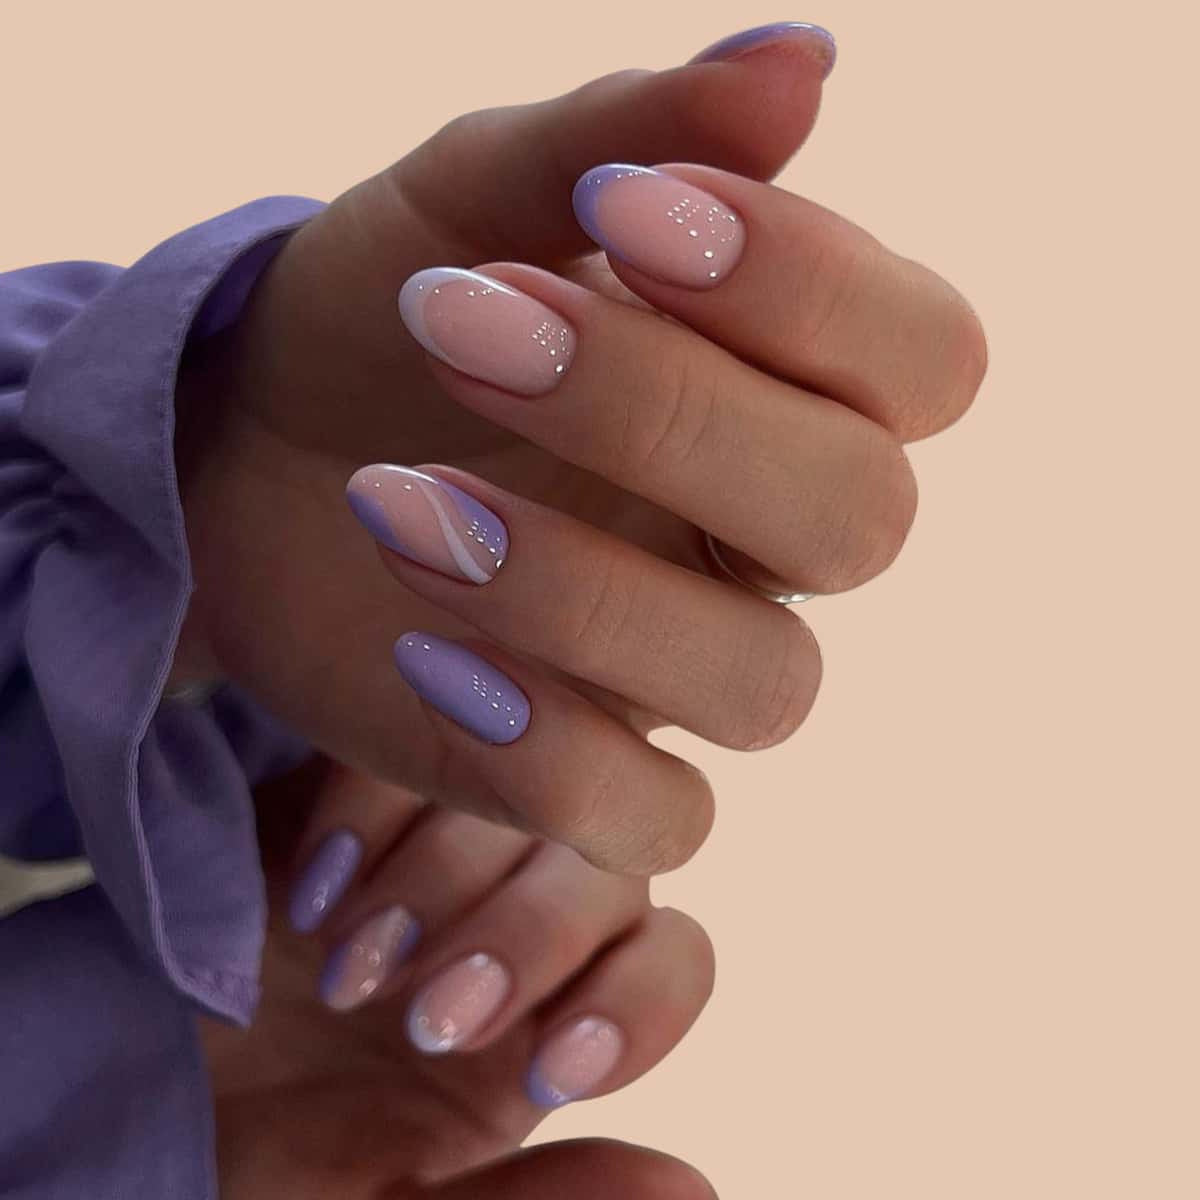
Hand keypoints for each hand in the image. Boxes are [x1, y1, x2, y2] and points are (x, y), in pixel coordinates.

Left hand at [176, 26, 986, 873]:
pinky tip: (421, 654)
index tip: (615, 219)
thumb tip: (803, 63)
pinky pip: (659, 817)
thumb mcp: (467, 204)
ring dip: (584, 588)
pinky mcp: (598, 775)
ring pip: (766, 682)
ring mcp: (689, 668)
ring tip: (393, 501)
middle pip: (862, 520)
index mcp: (783, 388)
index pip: (925, 361)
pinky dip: (547, 746)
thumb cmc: (380, 321)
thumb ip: (621, 143)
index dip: (810, 289)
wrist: (249, 458)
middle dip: (672, 419)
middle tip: (465, 324)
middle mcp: (766, 540)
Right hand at [202, 758, 714, 1199]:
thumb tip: (695, 1188)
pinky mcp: (357, 788)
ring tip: (350, 960)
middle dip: (529, 937)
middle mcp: (513, 915)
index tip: (546, 1069)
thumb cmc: (257, 1166)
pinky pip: (408, 746)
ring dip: (447, 875)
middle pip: (607, 864)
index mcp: (548, 1016)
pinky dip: (372, 810)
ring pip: (528, 790)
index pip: (669, 960)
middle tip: (426, 1014)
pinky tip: (315, 885)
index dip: (635, 1003)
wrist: (122, 1089)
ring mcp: (438, 840)